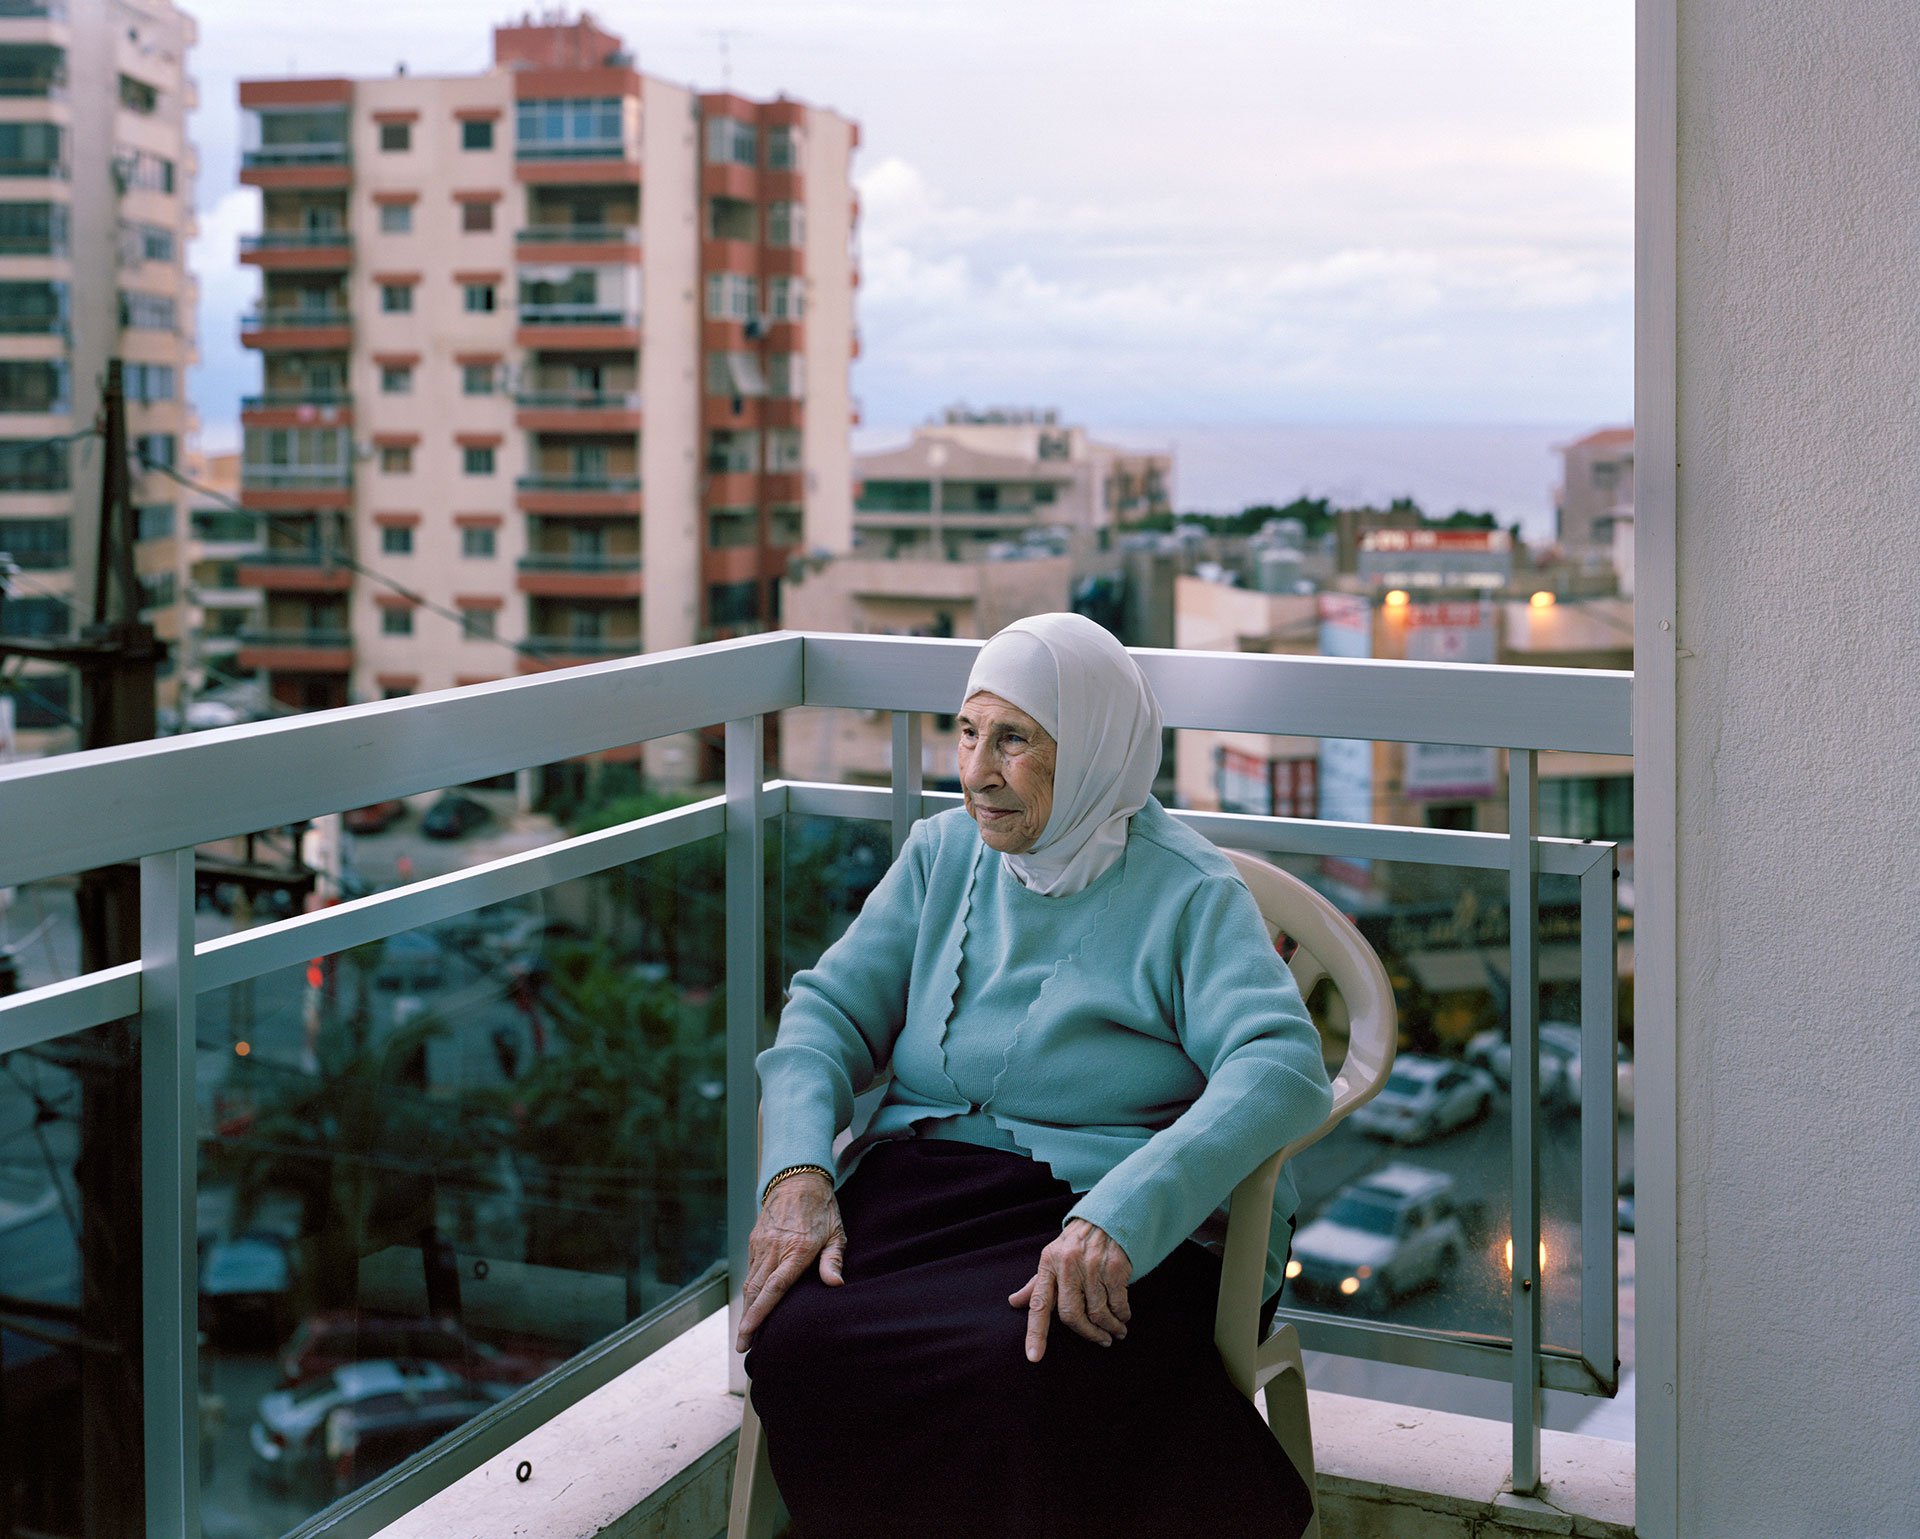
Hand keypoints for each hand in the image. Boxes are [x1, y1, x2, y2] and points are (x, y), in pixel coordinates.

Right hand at [735, 1171, 845, 1352]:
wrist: (798, 1179)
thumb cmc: (822, 1209)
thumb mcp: (836, 1232)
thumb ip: (834, 1259)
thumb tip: (836, 1284)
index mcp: (796, 1250)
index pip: (774, 1288)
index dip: (760, 1313)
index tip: (748, 1334)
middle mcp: (774, 1249)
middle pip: (756, 1292)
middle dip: (748, 1321)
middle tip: (743, 1347)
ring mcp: (761, 1245)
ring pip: (749, 1283)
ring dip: (747, 1309)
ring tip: (746, 1333)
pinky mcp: (755, 1241)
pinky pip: (750, 1270)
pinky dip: (749, 1291)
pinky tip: (751, 1306)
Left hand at [1008, 1219, 1131, 1361]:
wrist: (1106, 1216)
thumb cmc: (1075, 1243)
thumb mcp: (1052, 1257)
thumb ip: (1036, 1284)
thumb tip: (1014, 1302)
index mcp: (1048, 1264)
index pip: (1038, 1304)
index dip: (1036, 1333)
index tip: (1034, 1357)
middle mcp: (1067, 1265)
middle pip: (1071, 1315)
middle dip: (1087, 1334)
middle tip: (1101, 1340)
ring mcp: (1091, 1266)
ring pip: (1098, 1312)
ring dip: (1109, 1328)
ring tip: (1115, 1331)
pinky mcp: (1114, 1267)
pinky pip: (1117, 1303)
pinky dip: (1122, 1315)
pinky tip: (1123, 1316)